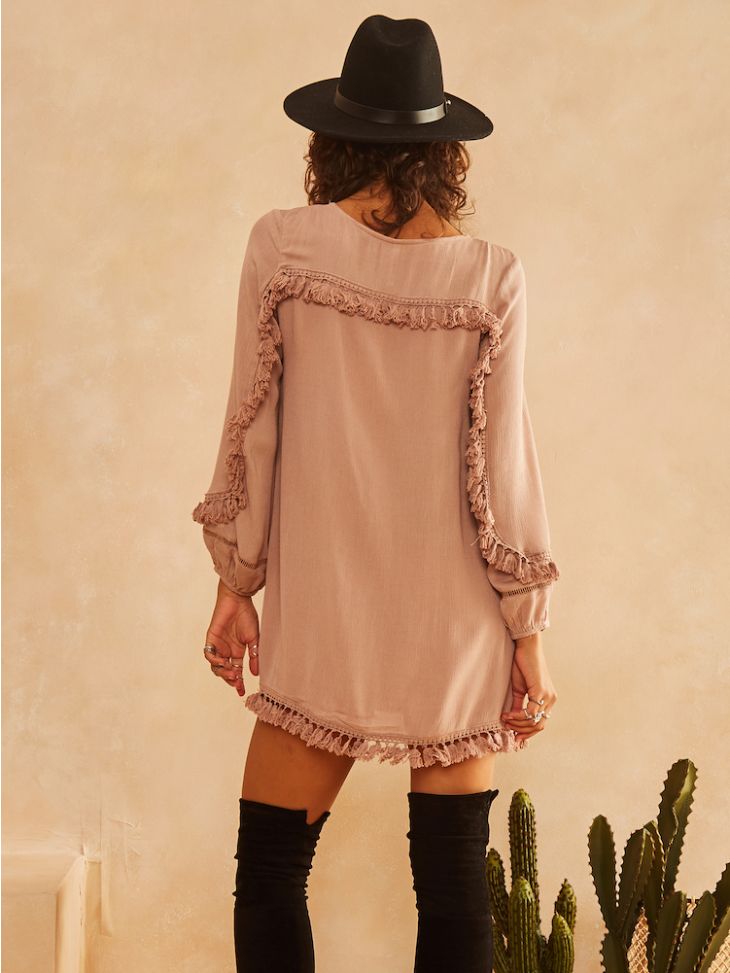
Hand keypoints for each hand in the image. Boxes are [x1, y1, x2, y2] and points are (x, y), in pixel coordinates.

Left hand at [202, 579, 259, 696]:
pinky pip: (209, 655)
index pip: (237, 671)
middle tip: (237, 683)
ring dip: (223, 672)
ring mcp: (218, 646)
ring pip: (216, 666)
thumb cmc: (247, 616)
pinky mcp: (211, 639)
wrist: (238, 601)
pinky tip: (223, 662)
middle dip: (230, 680)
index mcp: (238, 651)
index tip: (242, 692)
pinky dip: (215, 661)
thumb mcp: (254, 639)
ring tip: (232, 674)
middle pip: (225, 671)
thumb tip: (256, 673)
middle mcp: (227, 650)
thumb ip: (254, 656)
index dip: (238, 682)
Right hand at [500, 633, 556, 743]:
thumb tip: (513, 720)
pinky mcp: (541, 691)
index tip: (512, 734)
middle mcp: (551, 700)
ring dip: (518, 724)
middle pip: (538, 726)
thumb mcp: (519, 689)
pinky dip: (517, 716)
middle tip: (507, 727)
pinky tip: (507, 714)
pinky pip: (530, 712)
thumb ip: (519, 705)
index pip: (540, 723)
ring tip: (505, 720)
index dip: (526, 732)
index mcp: (548, 699)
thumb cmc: (523, 665)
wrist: (527, 647)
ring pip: (534, 721)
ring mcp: (548, 696)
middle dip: (521, 730)